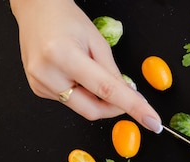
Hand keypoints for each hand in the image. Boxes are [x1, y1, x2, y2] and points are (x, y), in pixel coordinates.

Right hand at [11, 0, 162, 132]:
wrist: (37, 11)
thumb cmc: (67, 20)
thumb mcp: (98, 43)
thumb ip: (114, 74)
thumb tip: (131, 98)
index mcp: (64, 55)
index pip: (107, 90)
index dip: (133, 107)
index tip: (152, 121)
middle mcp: (48, 73)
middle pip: (93, 110)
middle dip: (114, 107)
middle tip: (126, 93)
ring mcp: (40, 83)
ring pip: (83, 108)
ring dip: (96, 98)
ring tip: (90, 72)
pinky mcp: (38, 89)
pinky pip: (70, 102)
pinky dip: (82, 94)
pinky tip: (76, 75)